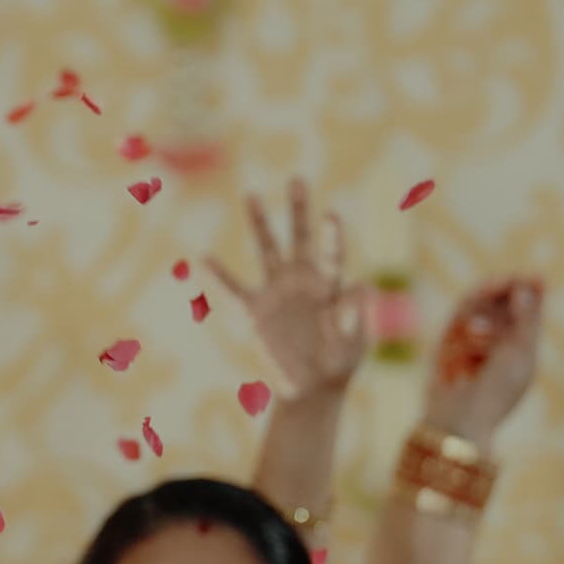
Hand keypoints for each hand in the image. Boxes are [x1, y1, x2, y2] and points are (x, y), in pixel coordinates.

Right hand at [210, 180, 367, 400]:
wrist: (314, 385)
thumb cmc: (339, 362)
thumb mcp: (351, 345)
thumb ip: (353, 317)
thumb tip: (362, 286)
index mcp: (330, 286)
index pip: (332, 256)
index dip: (332, 237)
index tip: (331, 214)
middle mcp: (304, 280)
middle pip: (301, 238)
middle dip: (299, 209)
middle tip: (298, 178)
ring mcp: (278, 292)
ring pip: (267, 250)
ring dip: (260, 223)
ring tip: (251, 193)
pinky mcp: (256, 311)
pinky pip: (232, 291)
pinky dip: (217, 277)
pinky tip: (201, 257)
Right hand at [422, 276, 545, 442]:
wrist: (461, 419)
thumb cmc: (497, 392)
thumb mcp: (521, 353)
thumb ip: (527, 320)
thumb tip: (528, 285)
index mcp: (519, 347)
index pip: (524, 311)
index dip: (529, 292)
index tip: (536, 277)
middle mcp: (495, 342)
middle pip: (498, 304)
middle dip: (502, 292)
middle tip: (505, 280)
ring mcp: (468, 342)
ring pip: (474, 308)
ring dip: (481, 309)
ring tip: (483, 325)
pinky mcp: (445, 343)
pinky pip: (454, 320)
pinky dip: (464, 322)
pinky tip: (471, 332)